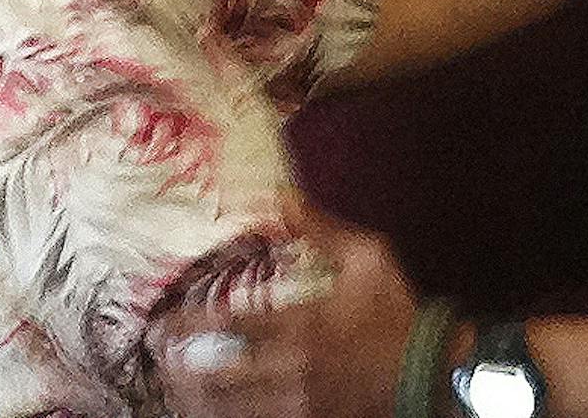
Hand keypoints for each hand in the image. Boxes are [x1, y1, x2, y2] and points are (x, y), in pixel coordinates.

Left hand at [157, 205, 419, 417]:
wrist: (429, 369)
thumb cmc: (396, 311)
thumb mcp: (367, 257)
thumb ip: (319, 228)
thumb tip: (280, 192)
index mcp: (303, 322)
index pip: (230, 324)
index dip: (189, 324)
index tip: (162, 321)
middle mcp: (292, 366)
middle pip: (218, 371)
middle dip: (180, 364)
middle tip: (157, 353)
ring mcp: (297, 402)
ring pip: (228, 407)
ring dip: (195, 396)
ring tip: (174, 383)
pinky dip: (225, 416)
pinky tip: (209, 408)